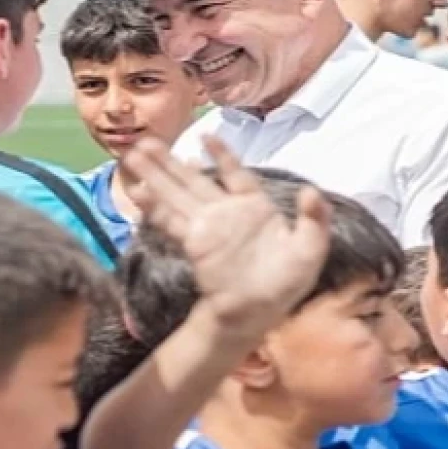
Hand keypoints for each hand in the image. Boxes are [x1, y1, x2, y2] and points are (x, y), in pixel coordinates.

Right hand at [123, 135, 330, 338]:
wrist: (257, 313)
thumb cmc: (286, 283)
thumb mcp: (311, 249)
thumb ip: (314, 218)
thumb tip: (311, 191)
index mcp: (254, 206)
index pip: (235, 174)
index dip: (222, 155)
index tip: (205, 136)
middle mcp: (226, 212)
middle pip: (194, 179)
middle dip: (170, 161)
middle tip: (145, 142)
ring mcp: (206, 227)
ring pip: (177, 193)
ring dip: (156, 174)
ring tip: (133, 155)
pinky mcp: (194, 243)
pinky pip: (171, 220)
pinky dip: (154, 206)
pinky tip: (138, 192)